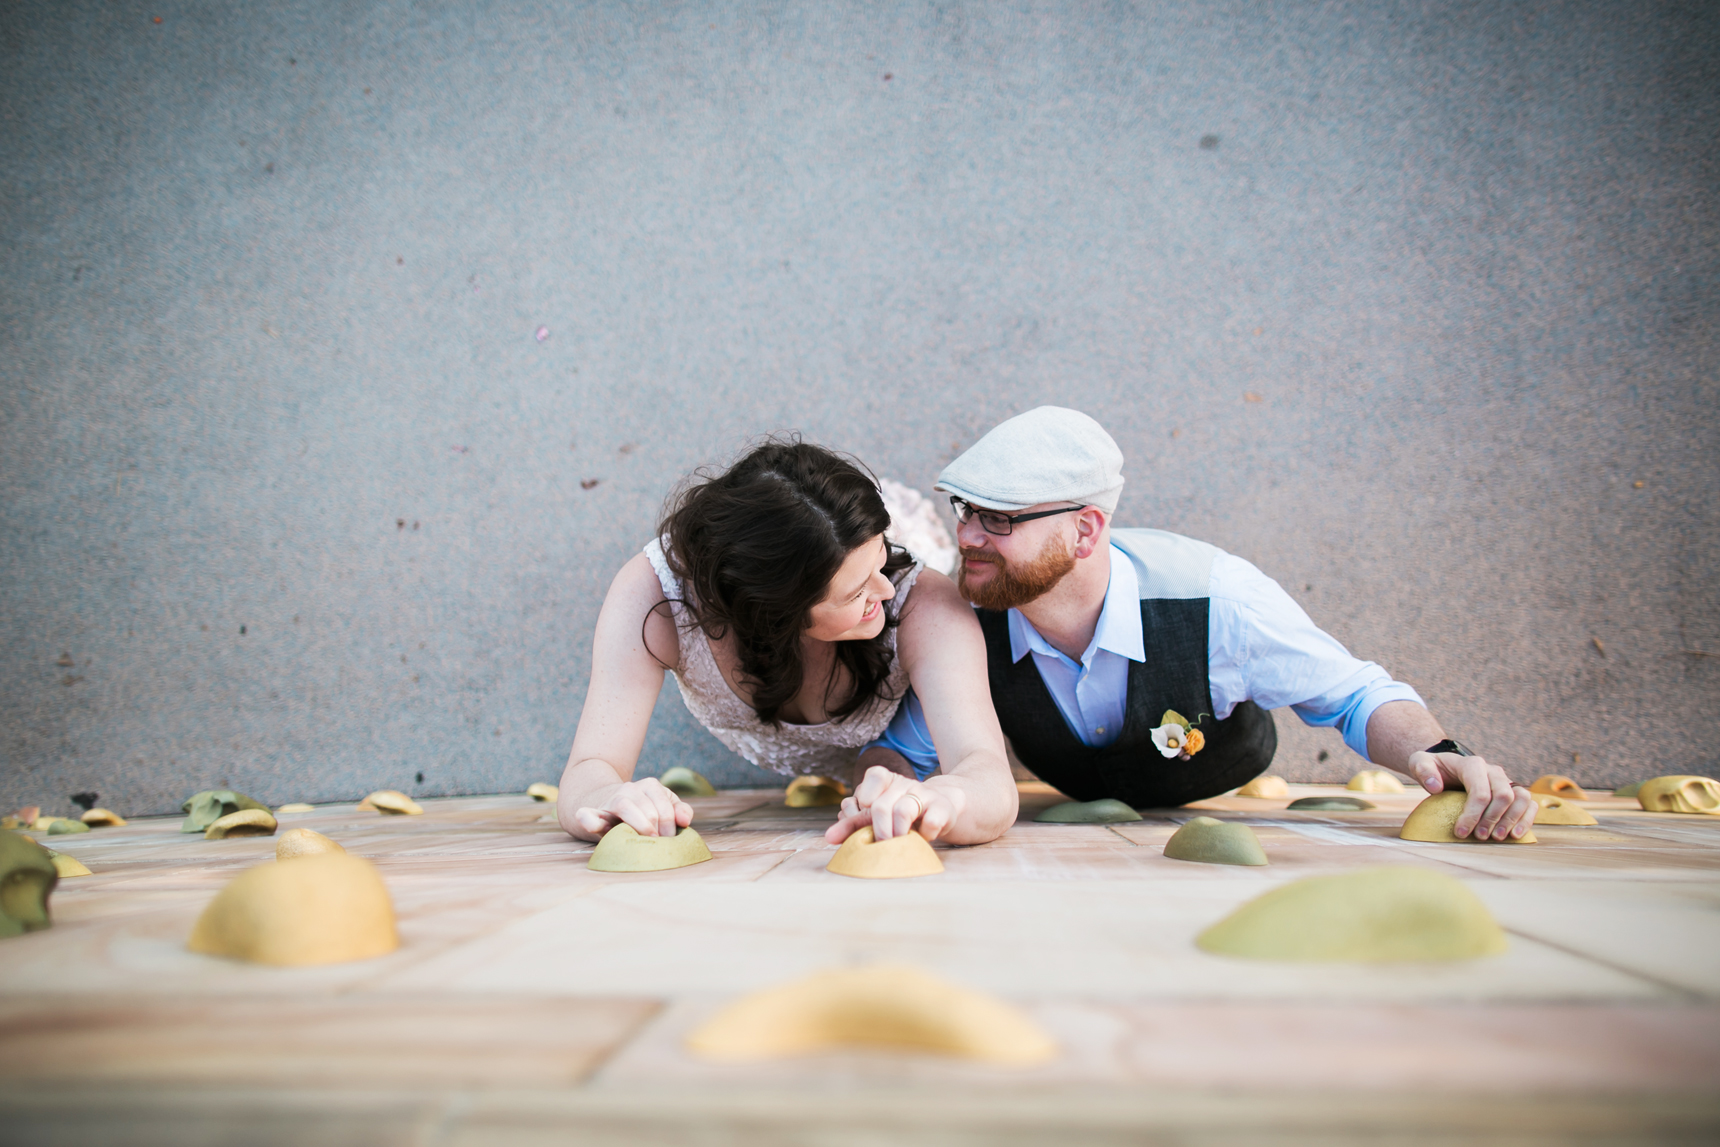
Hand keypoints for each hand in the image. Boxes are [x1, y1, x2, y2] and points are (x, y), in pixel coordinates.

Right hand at [573, 777, 691, 838]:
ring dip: (637, 825)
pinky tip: (593, 825)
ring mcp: (611, 799)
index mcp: (650, 786)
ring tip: (642, 841)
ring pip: (624, 806)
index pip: (665, 807)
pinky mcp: (594, 813)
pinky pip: (588, 814)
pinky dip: (590, 820)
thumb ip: (679, 811)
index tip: (668, 841)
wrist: (612, 806)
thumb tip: (685, 820)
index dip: (669, 827)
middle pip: (648, 809)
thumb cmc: (646, 811)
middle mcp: (630, 788)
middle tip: (657, 846)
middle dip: (656, 830)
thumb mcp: (664, 807)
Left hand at [824, 765, 957, 843]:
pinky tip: (923, 838)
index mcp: (886, 781)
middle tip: (881, 845)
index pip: (875, 775)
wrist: (940, 809)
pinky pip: (931, 821)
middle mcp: (905, 784)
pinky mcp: (942, 808)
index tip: (865, 809)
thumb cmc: (900, 814)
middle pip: (882, 804)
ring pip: (904, 811)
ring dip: (897, 834)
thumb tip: (829, 837)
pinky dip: (925, 834)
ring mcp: (925, 794)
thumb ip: (852, 824)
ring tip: (898, 845)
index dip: (866, 793)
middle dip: (878, 830)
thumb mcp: (876, 815)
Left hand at [1404, 750, 1536, 840]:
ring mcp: (1505, 781)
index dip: (1472, 814)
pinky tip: (1516, 835)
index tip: (1460, 832)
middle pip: (1503, 795)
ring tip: (1497, 838)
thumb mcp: (1420, 763)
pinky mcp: (1513, 791)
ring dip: (1511, 820)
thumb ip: (1423, 770)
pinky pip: (1529, 803)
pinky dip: (1526, 818)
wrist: (1446, 767)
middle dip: (1492, 819)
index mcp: (1472, 764)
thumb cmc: (1433, 768)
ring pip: (1521, 797)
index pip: (1480, 791)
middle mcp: (1493, 771)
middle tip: (1478, 837)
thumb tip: (1435, 787)